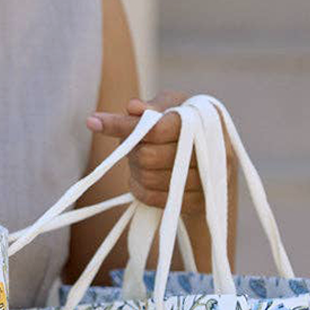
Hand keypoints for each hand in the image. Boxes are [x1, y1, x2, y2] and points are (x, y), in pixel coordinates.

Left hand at [86, 90, 227, 215]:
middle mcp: (211, 151)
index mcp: (204, 122)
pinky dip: (139, 188)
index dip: (123, 126)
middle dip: (132, 152)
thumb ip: (153, 106)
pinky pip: (154, 198)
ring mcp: (206, 180)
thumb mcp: (174, 107)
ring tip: (139, 162)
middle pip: (149, 156)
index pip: (156, 128)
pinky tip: (142, 179)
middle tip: (131, 147)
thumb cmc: (187, 126)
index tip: (94, 122)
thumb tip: (133, 107)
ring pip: (149, 178)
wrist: (215, 160)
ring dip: (134, 170)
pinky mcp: (198, 203)